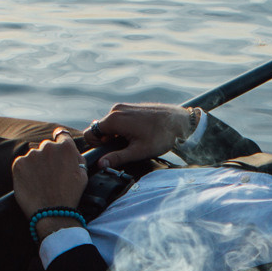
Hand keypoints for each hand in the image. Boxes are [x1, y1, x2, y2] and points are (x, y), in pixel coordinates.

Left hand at [11, 130, 89, 218]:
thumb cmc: (69, 195)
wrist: (51, 212)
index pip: (61, 135)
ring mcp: (32, 155)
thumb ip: (77, 157)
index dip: (60, 139)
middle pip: (47, 147)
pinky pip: (22, 164)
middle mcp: (48, 147)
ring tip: (41, 182)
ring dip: (36, 165)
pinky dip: (25, 172)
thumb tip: (71, 150)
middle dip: (48, 157)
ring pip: (34, 156)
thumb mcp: (83, 174)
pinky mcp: (19, 164)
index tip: (57, 143)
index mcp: (66, 148)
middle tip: (50, 174)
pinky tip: (32, 183)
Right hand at [81, 103, 198, 168]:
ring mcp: (124, 107)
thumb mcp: (138, 151)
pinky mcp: (131, 107)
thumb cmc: (161, 136)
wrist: (180, 122)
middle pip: (100, 129)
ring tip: (134, 141)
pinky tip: (138, 134)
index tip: (110, 150)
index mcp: (114, 119)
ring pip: (110, 124)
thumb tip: (101, 164)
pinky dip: (123, 128)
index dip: (97, 145)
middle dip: (108, 140)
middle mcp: (116, 110)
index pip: (91, 133)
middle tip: (125, 148)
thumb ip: (117, 158)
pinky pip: (119, 119)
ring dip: (116, 135)